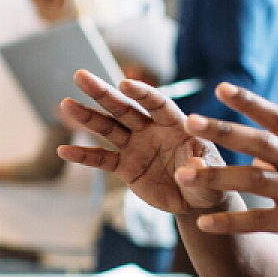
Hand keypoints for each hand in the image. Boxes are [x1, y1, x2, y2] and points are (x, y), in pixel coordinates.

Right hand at [55, 70, 230, 214]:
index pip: (157, 104)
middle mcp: (151, 129)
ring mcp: (136, 146)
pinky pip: (102, 159)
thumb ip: (202, 169)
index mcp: (175, 124)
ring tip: (66, 104)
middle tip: (80, 76)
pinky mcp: (125, 166)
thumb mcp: (212, 178)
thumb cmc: (210, 182)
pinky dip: (84, 156)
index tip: (124, 83)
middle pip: (125, 108)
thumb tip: (192, 167)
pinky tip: (64, 150)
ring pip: (109, 128)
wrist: (195, 200)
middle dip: (103, 93)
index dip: (142, 93)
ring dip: (88, 117)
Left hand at [175, 83, 277, 276]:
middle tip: (189, 121)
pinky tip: (206, 223)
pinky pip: (260, 220)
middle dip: (223, 130)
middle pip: (260, 141)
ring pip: (254, 178)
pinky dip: (230, 221)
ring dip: (216, 175)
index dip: (249, 101)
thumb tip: (263, 150)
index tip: (221, 87)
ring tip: (184, 174)